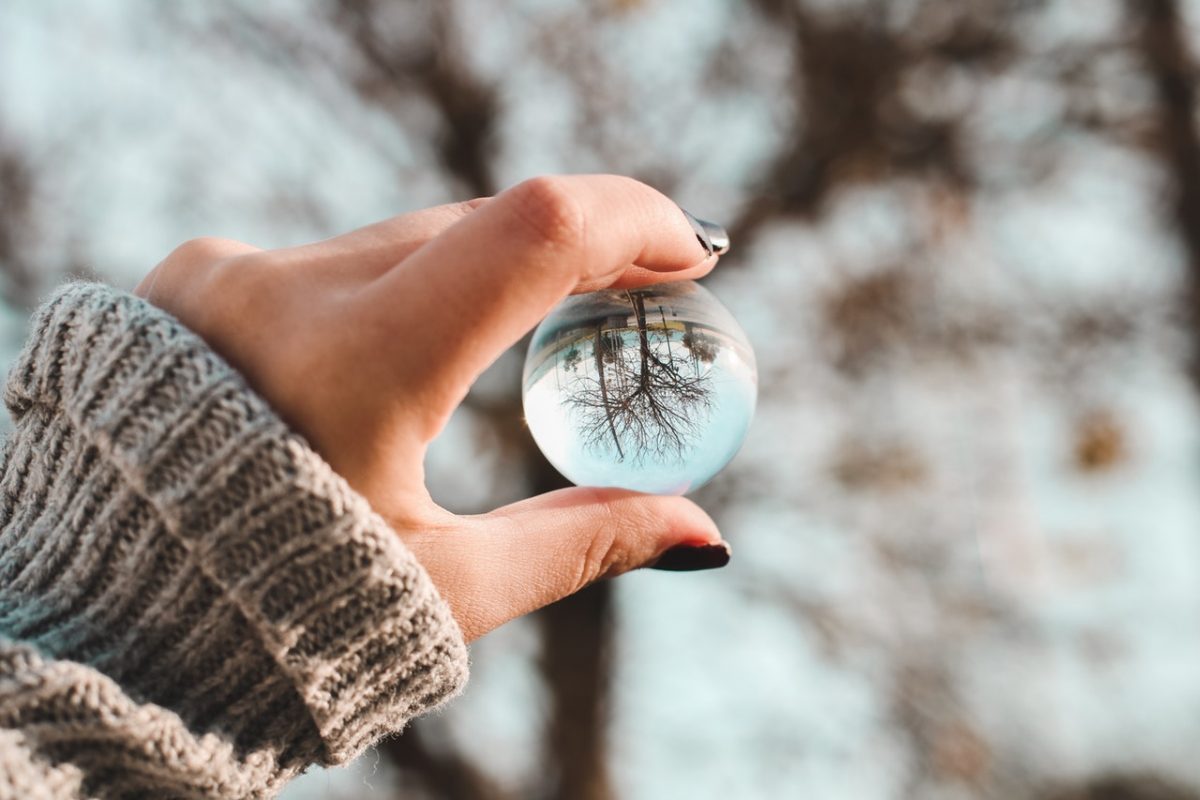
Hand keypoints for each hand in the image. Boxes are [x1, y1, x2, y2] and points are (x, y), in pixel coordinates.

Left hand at [134, 175, 729, 641]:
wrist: (114, 622)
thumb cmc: (284, 621)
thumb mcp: (448, 588)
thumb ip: (583, 542)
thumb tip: (705, 534)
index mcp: (356, 369)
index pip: (528, 232)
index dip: (630, 219)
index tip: (689, 251)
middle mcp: (284, 294)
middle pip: (480, 226)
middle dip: (579, 247)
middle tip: (649, 289)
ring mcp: (230, 275)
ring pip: (411, 238)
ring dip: (493, 266)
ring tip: (563, 309)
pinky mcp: (198, 275)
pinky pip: (339, 255)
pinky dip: (411, 281)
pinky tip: (440, 326)